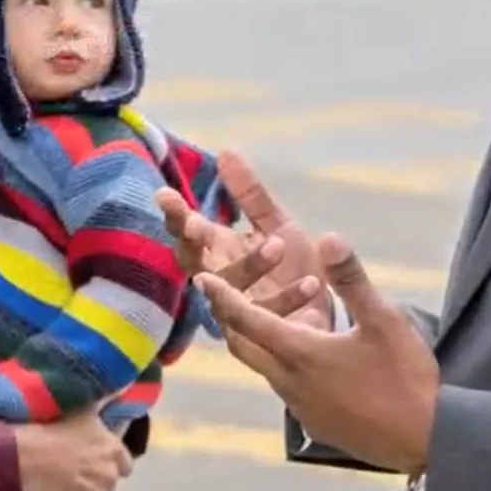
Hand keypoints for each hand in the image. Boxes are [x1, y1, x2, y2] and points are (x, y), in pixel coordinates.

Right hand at [11, 403, 133, 490]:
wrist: (30, 456)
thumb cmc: (54, 427)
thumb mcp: (83, 408)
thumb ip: (102, 404)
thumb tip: (117, 391)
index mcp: (114, 450)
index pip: (126, 464)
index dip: (111, 461)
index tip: (96, 457)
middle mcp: (110, 475)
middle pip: (108, 481)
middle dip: (96, 477)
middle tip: (74, 467)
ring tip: (60, 481)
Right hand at [158, 150, 331, 328]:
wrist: (325, 319)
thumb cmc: (291, 270)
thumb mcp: (276, 225)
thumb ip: (251, 195)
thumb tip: (225, 151)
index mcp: (217, 253)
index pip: (187, 233)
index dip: (174, 216)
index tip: (165, 195)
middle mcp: (218, 283)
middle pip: (194, 264)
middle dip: (193, 245)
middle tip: (199, 225)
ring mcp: (236, 314)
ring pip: (228, 293)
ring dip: (249, 266)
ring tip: (278, 243)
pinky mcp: (263, 340)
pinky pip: (270, 319)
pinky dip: (290, 298)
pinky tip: (313, 282)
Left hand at [197, 232, 440, 474]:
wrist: (428, 442)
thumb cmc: (406, 379)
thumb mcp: (385, 321)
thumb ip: (352, 279)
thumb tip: (328, 237)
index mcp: (301, 353)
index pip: (246, 319)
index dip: (222, 295)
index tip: (199, 276)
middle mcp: (290, 381)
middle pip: (243, 345)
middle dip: (228, 318)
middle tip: (218, 293)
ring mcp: (300, 405)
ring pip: (262, 367)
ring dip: (253, 340)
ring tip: (254, 316)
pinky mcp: (314, 421)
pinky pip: (282, 385)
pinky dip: (276, 361)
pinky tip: (295, 353)